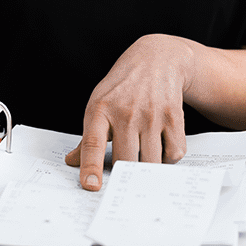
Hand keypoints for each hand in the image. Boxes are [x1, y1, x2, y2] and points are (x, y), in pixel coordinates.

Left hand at [64, 34, 196, 189]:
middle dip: (125, 171)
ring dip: (148, 167)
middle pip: (125, 160)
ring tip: (144, 155)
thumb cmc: (122, 88)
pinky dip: (167, 158)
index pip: (92, 144)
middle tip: (126, 169)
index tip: (91, 185)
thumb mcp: (98, 105)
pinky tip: (160, 147)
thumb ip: (87, 137)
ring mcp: (151, 114)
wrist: (157, 60)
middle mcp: (125, 112)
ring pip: (151, 161)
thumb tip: (72, 162)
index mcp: (100, 110)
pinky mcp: (173, 116)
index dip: (90, 167)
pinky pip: (173, 153)